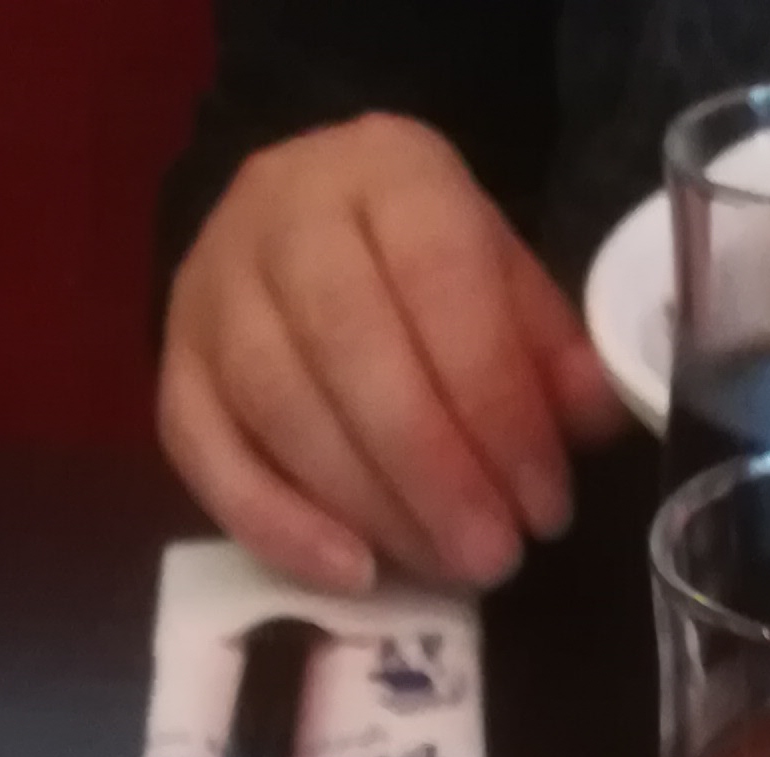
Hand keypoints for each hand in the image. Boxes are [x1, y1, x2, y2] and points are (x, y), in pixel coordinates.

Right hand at [159, 114, 625, 593]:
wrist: (315, 236)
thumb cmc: (432, 275)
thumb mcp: (508, 288)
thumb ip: (552, 351)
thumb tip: (597, 413)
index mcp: (388, 169)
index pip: (438, 273)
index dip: (494, 398)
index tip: (542, 501)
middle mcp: (284, 208)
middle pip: (346, 341)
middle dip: (431, 467)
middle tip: (493, 555)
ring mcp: (213, 285)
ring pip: (276, 400)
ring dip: (367, 503)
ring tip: (442, 568)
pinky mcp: (172, 363)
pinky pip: (203, 451)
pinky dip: (276, 523)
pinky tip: (351, 574)